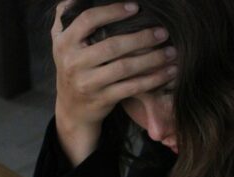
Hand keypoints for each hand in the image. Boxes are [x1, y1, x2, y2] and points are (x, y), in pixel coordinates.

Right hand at [51, 1, 177, 162]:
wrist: (72, 109)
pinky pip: (132, 88)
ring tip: (170, 52)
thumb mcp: (62, 45)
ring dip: (152, 59)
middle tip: (163, 32)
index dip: (112, 12)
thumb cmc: (74, 70)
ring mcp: (88, 83)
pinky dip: (152, 80)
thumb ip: (67, 19)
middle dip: (141, 38)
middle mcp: (74, 63)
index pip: (88, 20)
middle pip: (112, 45)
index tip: (136, 7)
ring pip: (125, 68)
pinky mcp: (103, 99)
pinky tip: (167, 73)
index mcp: (64, 43)